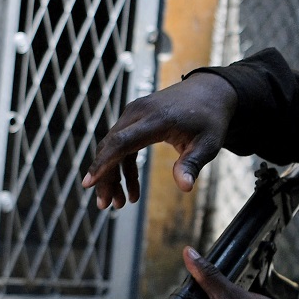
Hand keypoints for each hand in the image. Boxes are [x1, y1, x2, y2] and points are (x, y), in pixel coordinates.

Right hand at [83, 75, 237, 209]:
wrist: (210, 91)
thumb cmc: (210, 119)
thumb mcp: (208, 144)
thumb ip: (192, 163)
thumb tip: (185, 187)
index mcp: (156, 119)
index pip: (121, 142)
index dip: (103, 163)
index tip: (88, 183)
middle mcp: (139, 113)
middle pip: (111, 146)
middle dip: (105, 178)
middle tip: (105, 206)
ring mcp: (134, 113)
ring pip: (113, 146)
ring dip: (113, 175)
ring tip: (119, 203)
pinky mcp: (134, 117)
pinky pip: (122, 143)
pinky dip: (123, 166)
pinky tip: (131, 189)